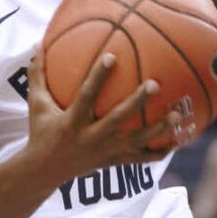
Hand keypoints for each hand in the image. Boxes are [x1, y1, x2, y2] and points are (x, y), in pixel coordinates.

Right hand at [25, 44, 183, 183]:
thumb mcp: (37, 105)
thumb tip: (37, 45)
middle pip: (118, 119)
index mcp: (72, 122)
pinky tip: (179, 140)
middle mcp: (91, 138)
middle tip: (156, 83)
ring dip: (158, 129)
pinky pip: (142, 159)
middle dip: (137, 102)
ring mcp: (106, 153)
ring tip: (177, 114)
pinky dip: (161, 151)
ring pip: (137, 142)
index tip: (112, 56)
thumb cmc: (41, 132)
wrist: (43, 173)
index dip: (98, 76)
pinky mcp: (115, 163)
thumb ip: (38, 75)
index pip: (87, 96)